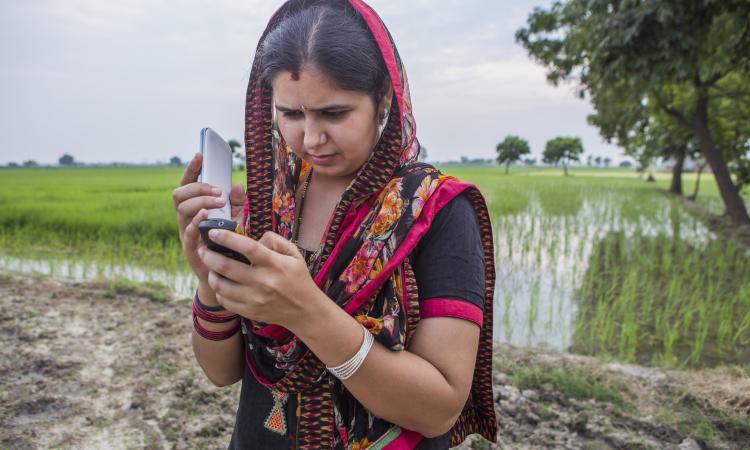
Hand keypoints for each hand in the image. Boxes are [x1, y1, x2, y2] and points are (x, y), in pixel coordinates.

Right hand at [172, 152, 245, 282]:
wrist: (225, 274)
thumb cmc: (228, 244)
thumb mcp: (236, 220)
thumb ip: (237, 203)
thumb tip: (238, 185)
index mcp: (194, 208)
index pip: (188, 184)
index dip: (192, 169)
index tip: (200, 155)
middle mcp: (186, 219)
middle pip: (179, 194)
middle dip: (198, 188)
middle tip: (218, 192)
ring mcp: (186, 233)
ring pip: (182, 210)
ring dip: (200, 201)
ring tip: (218, 202)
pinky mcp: (191, 248)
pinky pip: (188, 232)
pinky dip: (196, 221)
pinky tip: (206, 216)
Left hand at [197, 229, 319, 327]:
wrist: (304, 310)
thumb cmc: (297, 277)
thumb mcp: (294, 254)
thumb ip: (275, 240)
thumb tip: (256, 237)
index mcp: (275, 264)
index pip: (247, 248)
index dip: (227, 238)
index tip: (213, 232)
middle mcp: (263, 282)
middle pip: (226, 267)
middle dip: (209, 256)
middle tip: (203, 249)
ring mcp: (254, 299)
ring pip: (221, 285)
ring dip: (211, 273)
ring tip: (210, 266)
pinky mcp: (249, 312)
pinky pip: (225, 300)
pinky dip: (218, 290)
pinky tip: (221, 283)